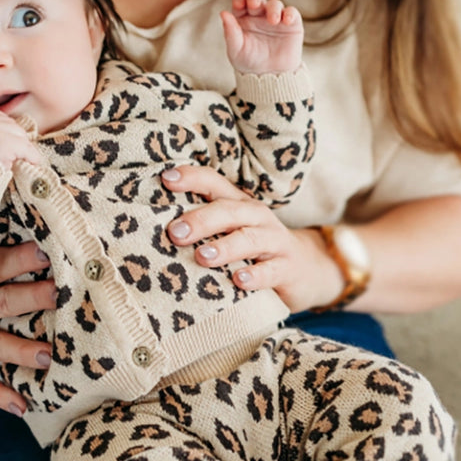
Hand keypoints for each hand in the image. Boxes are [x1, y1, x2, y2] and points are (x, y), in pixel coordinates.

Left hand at [162, 165, 343, 312]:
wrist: (306, 271)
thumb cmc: (254, 251)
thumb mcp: (231, 233)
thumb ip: (202, 228)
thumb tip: (154, 229)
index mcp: (239, 205)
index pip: (214, 183)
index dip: (192, 178)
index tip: (165, 179)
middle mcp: (257, 218)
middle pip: (229, 211)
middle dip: (201, 220)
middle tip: (175, 232)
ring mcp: (274, 242)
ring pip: (250, 239)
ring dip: (225, 246)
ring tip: (202, 257)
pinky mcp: (287, 269)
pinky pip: (271, 271)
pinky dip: (256, 276)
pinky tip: (239, 282)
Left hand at [221, 0, 302, 74]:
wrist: (268, 76)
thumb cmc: (248, 62)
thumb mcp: (236, 50)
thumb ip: (230, 32)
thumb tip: (223, 13)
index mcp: (242, 17)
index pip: (240, 0)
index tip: (239, 5)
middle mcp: (258, 14)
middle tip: (255, 4)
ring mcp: (275, 18)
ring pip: (274, 4)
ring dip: (273, 8)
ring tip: (272, 21)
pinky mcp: (291, 24)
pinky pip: (292, 13)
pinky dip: (290, 13)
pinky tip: (286, 20)